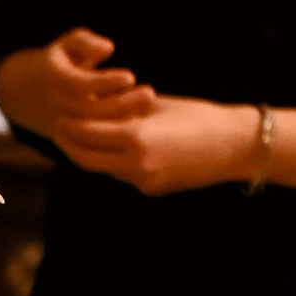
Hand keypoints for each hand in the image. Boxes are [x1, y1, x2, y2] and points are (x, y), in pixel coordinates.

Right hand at [0, 26, 151, 144]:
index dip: (105, 82)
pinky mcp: (71, 136)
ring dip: (122, 118)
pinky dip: (116, 129)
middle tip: (149, 93)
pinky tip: (139, 117)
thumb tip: (107, 48)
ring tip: (148, 103)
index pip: (80, 84)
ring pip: (94, 127)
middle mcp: (56, 103)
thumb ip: (85, 42)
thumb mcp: (67, 44)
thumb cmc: (60, 60)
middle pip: (90, 110)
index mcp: (54, 78)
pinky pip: (95, 138)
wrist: (27, 92)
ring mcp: (62, 122)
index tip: (130, 76)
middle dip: (121, 102)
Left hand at [53, 91, 258, 196]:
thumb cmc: (199, 116)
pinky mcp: (152, 189)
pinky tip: (113, 149)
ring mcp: (144, 181)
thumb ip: (122, 109)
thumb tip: (93, 106)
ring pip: (103, 169)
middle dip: (69, 145)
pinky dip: (113, 162)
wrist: (235, 146)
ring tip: (82, 138)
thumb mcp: (156, 105)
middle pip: (86, 159)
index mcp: (136, 137)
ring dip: (90, 154)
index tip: (61, 114)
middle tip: (60, 129)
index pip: (86, 133)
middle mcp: (136, 165)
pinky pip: (123, 175)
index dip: (70, 125)